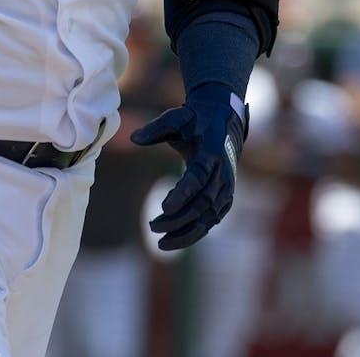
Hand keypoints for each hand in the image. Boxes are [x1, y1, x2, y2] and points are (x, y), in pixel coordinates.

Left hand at [130, 83, 247, 249]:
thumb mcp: (177, 117)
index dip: (182, 194)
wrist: (223, 122)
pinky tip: (174, 240)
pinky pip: (211, 221)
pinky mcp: (225, 198)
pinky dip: (195, 233)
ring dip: (186, 232)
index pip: (198, 177)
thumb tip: (133, 138)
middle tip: (152, 226)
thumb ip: (156, 128)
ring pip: (209, 217)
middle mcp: (223, 173)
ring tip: (160, 243)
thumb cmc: (195, 120)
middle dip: (178, 218)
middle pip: (202, 202)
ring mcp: (226, 188)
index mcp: (212, 152)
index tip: (163, 208)